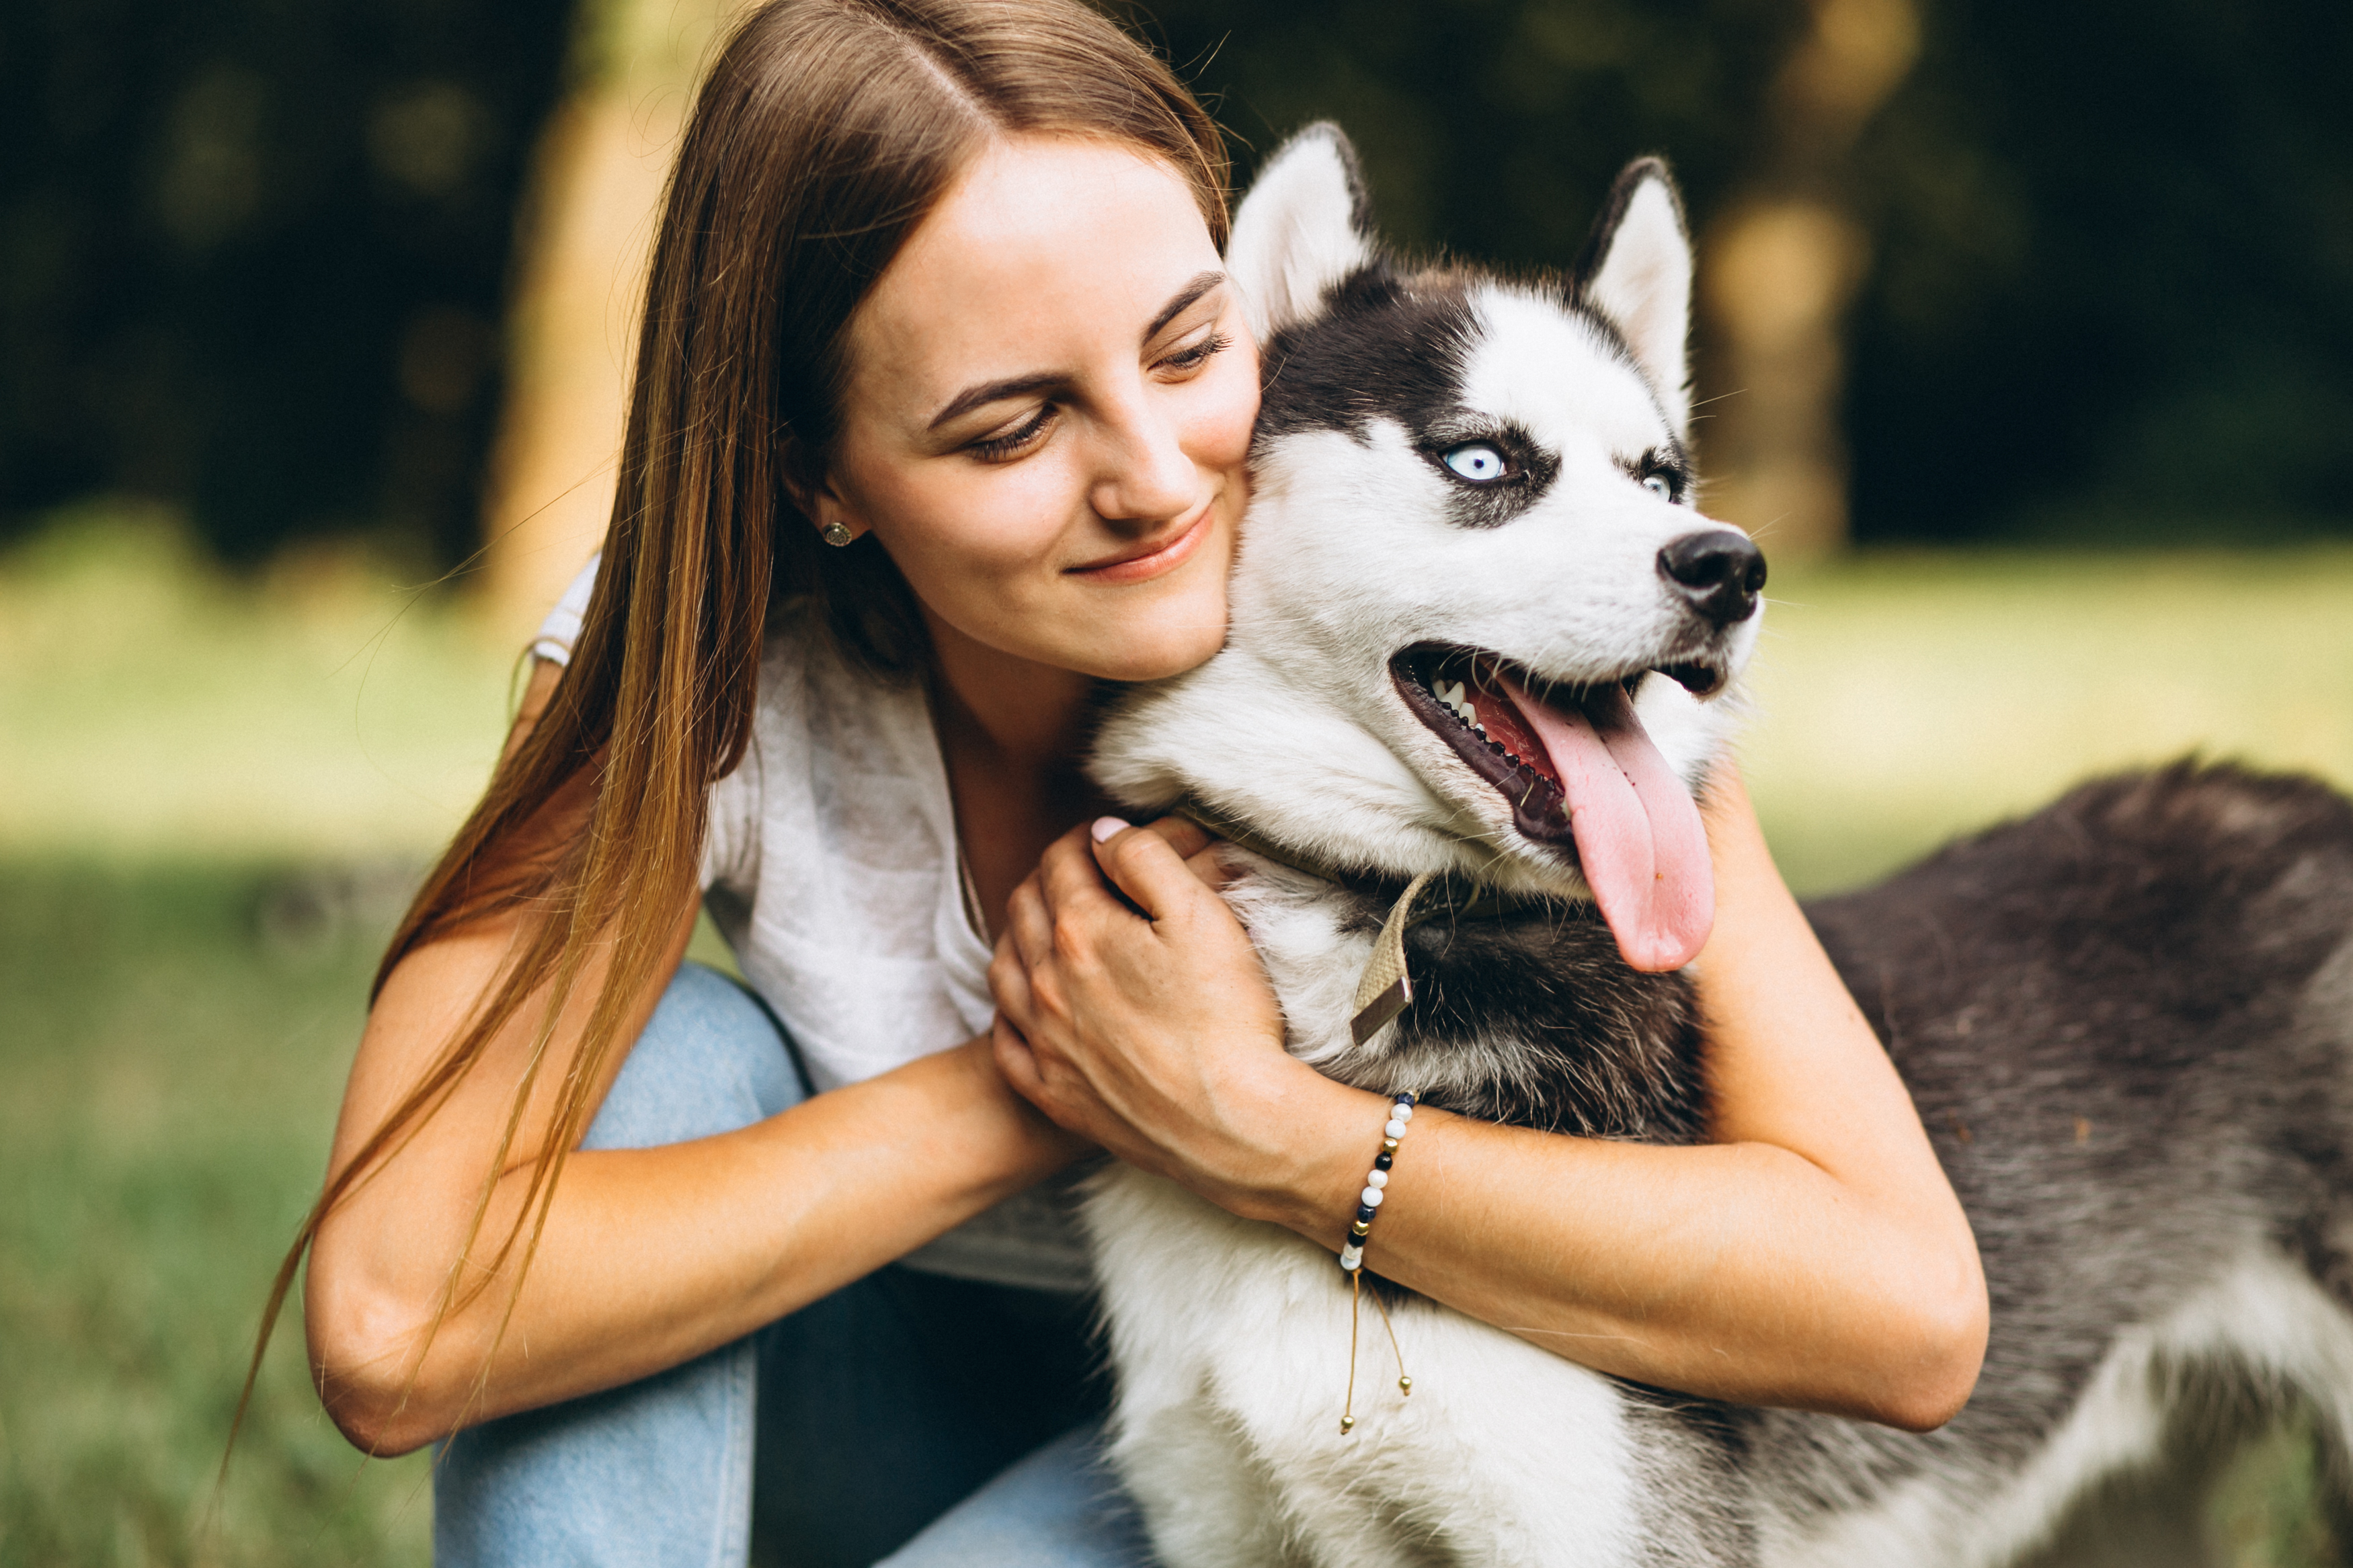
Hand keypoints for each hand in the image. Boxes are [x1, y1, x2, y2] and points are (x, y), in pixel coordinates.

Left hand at [988, 815, 1316, 1216]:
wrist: (1232, 1123)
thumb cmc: (1226, 1017)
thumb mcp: (1200, 914)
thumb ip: (1146, 859)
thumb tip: (1104, 834)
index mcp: (1081, 932)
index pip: (1062, 861)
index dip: (1085, 840)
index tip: (1107, 841)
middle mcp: (1047, 984)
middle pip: (1025, 908)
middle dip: (1048, 879)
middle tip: (1078, 874)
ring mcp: (1045, 1041)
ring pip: (1004, 970)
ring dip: (1019, 937)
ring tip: (1045, 929)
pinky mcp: (1054, 1093)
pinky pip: (1006, 1042)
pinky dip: (1010, 1011)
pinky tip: (1028, 1006)